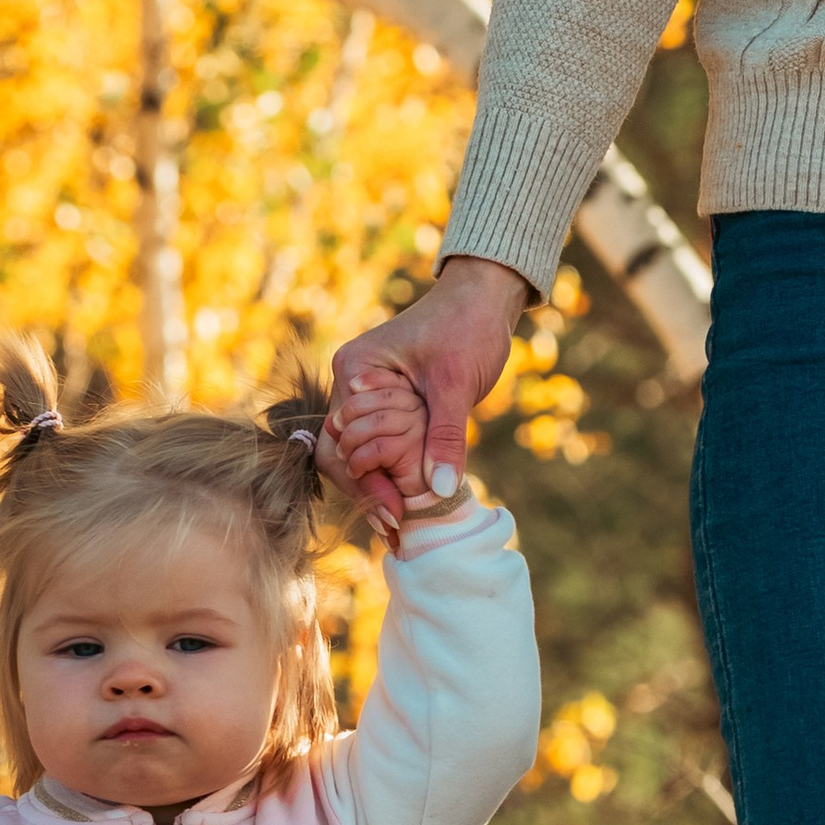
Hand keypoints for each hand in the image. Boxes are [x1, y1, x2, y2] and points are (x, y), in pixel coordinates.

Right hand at [325, 256, 528, 535]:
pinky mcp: (386, 400)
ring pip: (358, 451)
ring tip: (401, 522)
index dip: (366, 484)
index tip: (395, 516)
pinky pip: (378, 441)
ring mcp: (365, 392)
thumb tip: (440, 490)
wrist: (483, 296)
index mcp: (355, 370)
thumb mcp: (457, 384)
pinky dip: (390, 468)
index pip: (343, 442)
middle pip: (341, 452)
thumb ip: (444, 436)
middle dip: (366, 491)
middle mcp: (350, 382)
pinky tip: (408, 498)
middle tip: (395, 528)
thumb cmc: (467, 327)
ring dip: (377, 483)